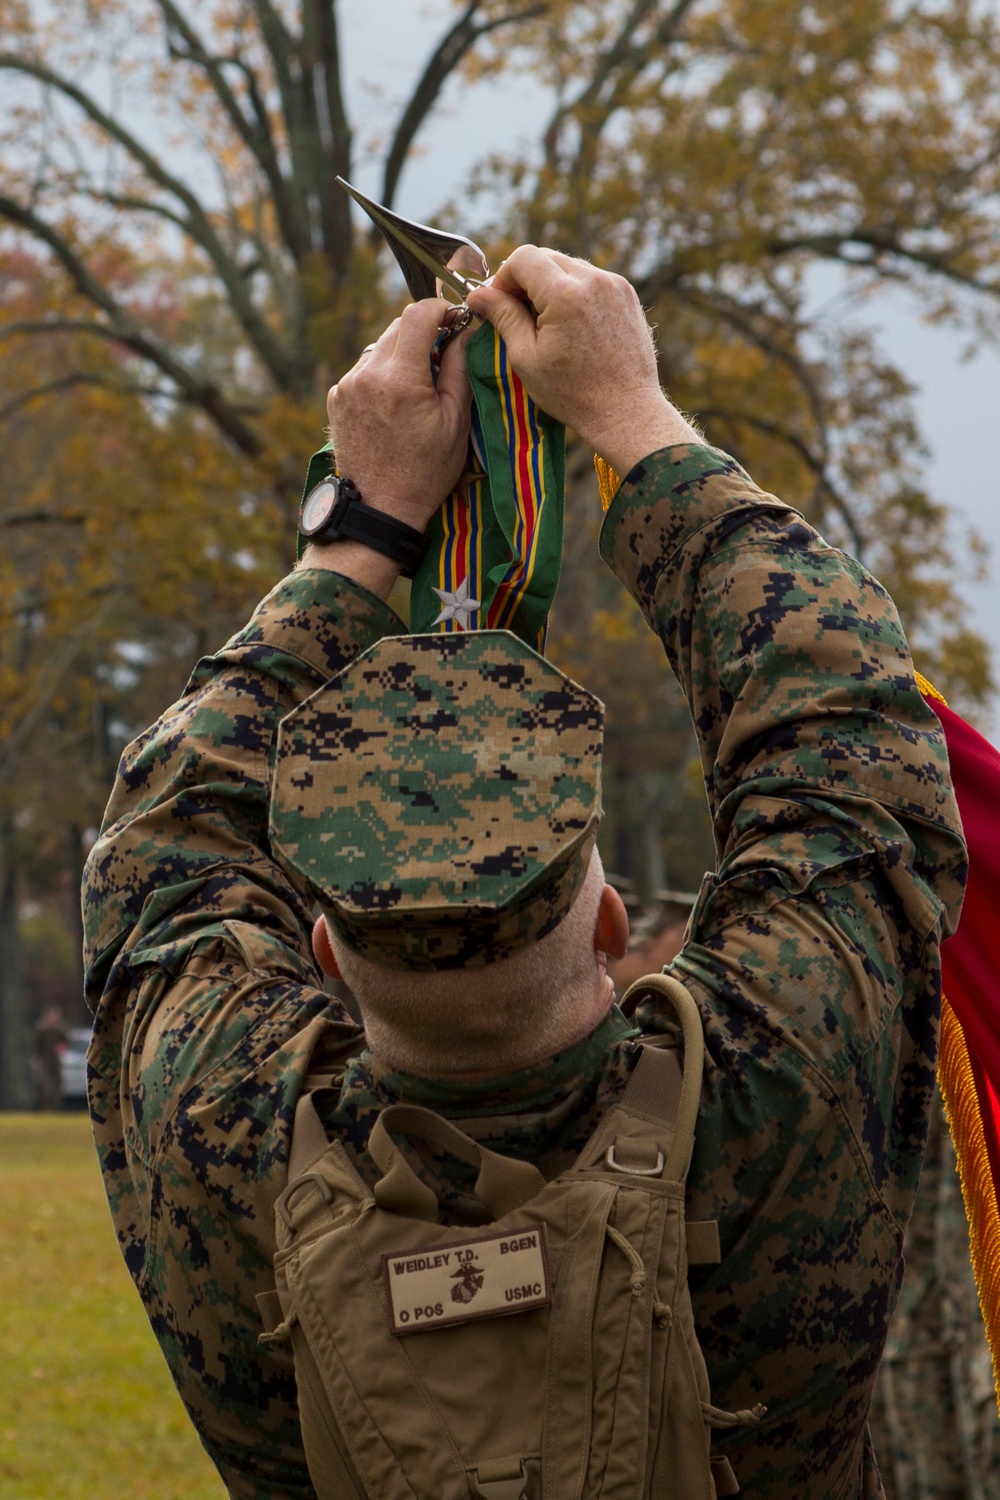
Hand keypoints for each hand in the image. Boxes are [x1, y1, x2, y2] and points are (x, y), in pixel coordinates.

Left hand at [326, 298, 471, 531]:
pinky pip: (364, 369)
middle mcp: (367, 375)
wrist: (378, 508)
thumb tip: (464, 333)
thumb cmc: (425, 472)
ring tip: (418, 388)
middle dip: (423, 332)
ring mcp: (347, 385)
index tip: (455, 319)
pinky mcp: (336, 397)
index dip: (441, 310)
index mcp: (401, 379)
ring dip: (402, 354)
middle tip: (443, 355)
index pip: (418, 315)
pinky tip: (395, 404)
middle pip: (397, 325)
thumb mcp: (456, 423)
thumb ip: (460, 370)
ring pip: (380, 346)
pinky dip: (383, 375)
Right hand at [466, 248, 700, 474]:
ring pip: (569, 266)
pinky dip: (574, 293)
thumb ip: (503, 317)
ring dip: (550, 285)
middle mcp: (593, 280)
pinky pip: (591, 280)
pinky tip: (571, 326)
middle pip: (546, 257)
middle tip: (518, 315)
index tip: (500, 304)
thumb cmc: (573, 393)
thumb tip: (477, 295)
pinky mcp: (627, 294)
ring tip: (546, 324)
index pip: (523, 258)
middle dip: (526, 280)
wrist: (626, 411)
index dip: (504, 277)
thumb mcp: (527, 357)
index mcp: (564, 294)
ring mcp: (615, 285)